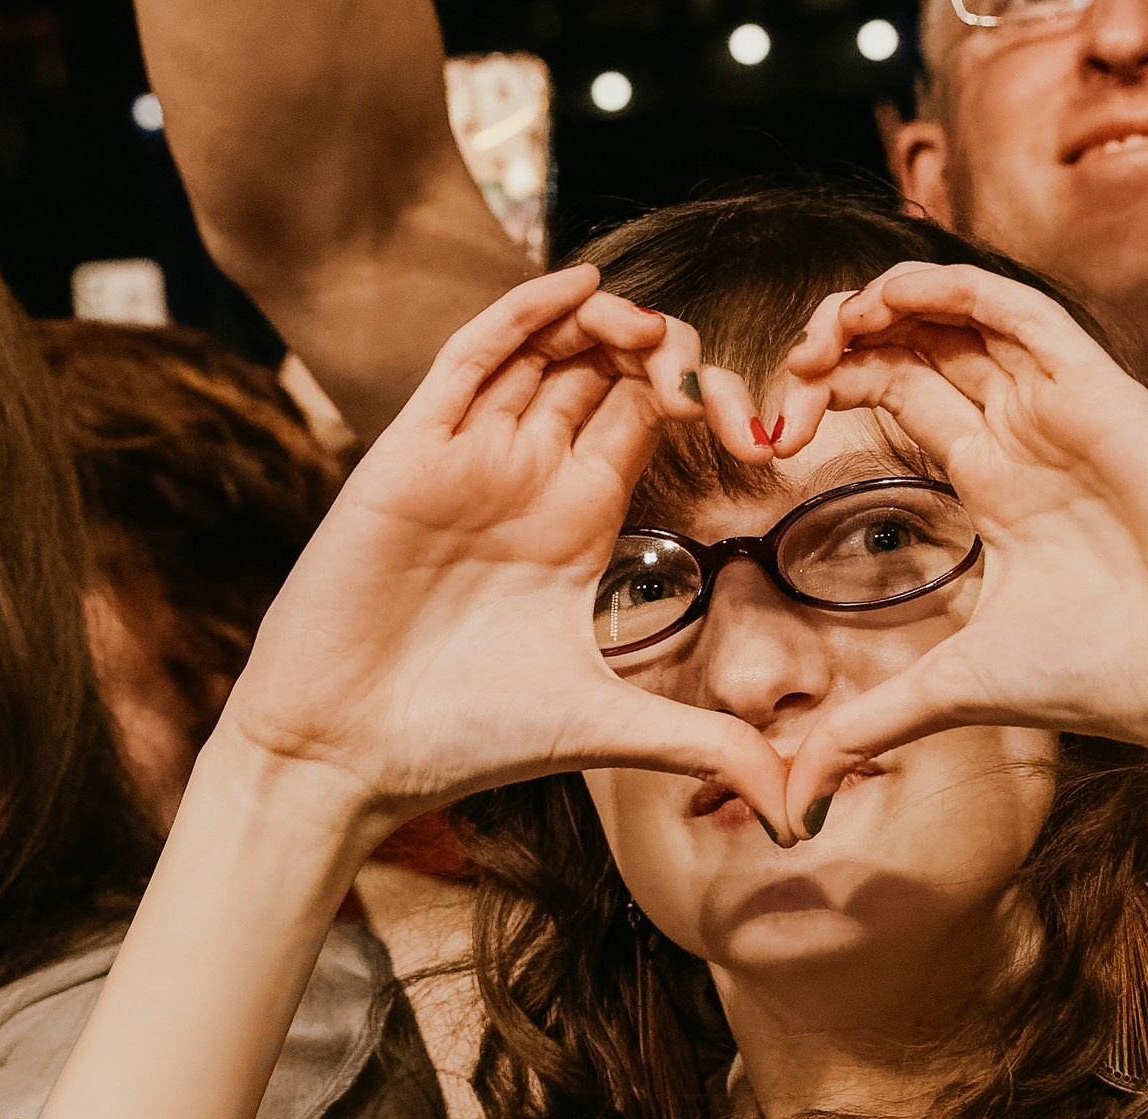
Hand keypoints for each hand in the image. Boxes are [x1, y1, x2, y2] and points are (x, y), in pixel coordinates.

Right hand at [220, 266, 796, 839]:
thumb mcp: (606, 728)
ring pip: (542, 348)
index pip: (644, 419)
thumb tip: (798, 805)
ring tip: (650, 327)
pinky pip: (469, 360)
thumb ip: (704, 743)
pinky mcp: (410, 452)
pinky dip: (522, 314)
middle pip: (600, 368)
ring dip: (601, 321)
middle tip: (702, 376)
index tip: (758, 427)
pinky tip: (579, 284)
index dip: (700, 398)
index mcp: (574, 522)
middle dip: (660, 350)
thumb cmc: (466, 738)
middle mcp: (524, 477)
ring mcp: (468, 458)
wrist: (349, 751)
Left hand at [771, 264, 1147, 821]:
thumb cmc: (1107, 679)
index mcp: (998, 490)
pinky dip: (955, 288)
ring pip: (964, 318)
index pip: (904, 402)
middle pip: (922, 350)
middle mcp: (1027, 438)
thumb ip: (869, 725)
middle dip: (844, 345)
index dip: (834, 394)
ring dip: (886, 306)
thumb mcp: (954, 693)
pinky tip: (890, 295)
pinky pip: (1022, 311)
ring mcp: (1063, 409)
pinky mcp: (1100, 391)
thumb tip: (794, 796)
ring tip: (824, 328)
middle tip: (790, 372)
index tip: (775, 430)